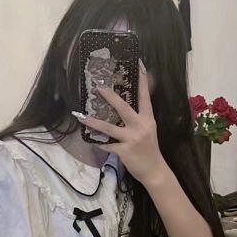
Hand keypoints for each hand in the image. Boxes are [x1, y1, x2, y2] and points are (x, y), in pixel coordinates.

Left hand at [73, 60, 166, 185]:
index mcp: (148, 119)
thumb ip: (140, 117)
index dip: (142, 82)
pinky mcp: (124, 151)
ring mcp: (132, 139)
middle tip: (99, 87)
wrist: (154, 170)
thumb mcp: (149, 129)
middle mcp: (140, 127)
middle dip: (110, 96)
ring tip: (81, 116)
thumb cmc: (149, 149)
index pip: (145, 97)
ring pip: (109, 128)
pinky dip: (98, 142)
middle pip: (123, 108)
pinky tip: (89, 139)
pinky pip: (107, 145)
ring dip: (93, 122)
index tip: (139, 65)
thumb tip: (130, 104)